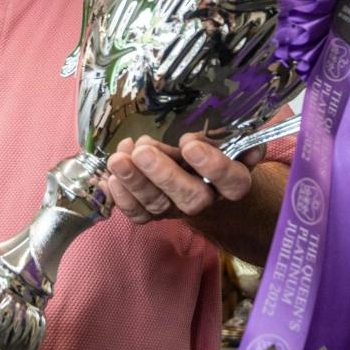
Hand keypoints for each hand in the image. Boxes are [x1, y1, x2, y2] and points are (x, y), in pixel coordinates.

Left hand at [103, 134, 265, 223]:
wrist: (201, 180)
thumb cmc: (214, 151)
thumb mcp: (228, 140)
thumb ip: (234, 136)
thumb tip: (240, 135)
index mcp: (232, 183)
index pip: (231, 181)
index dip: (213, 165)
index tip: (189, 143)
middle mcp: (206, 200)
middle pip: (190, 197)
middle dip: (163, 174)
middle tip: (142, 151)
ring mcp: (177, 209)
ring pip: (158, 204)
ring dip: (134, 181)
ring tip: (118, 159)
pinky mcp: (154, 214)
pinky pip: (138, 214)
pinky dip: (121, 198)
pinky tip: (109, 178)